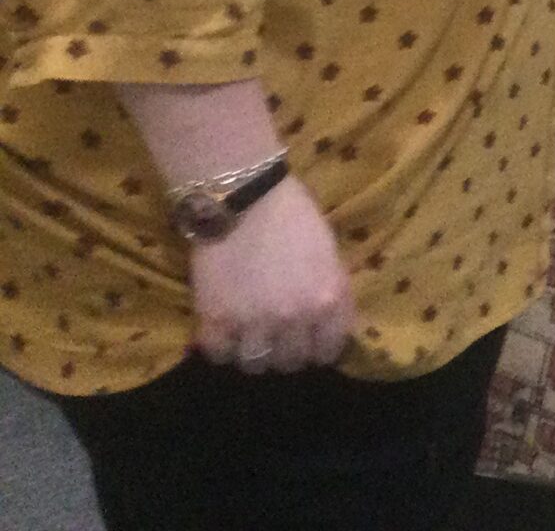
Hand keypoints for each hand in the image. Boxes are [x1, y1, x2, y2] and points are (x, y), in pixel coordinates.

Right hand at [189, 176, 356, 374]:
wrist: (246, 197)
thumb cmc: (294, 216)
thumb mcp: (330, 253)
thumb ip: (332, 291)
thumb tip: (331, 321)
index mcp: (328, 300)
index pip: (329, 350)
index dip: (319, 348)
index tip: (309, 342)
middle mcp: (294, 318)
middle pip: (291, 361)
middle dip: (286, 351)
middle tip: (277, 338)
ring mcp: (253, 322)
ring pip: (255, 364)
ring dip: (253, 353)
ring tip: (248, 337)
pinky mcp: (215, 320)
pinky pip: (219, 355)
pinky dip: (221, 347)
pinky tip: (224, 332)